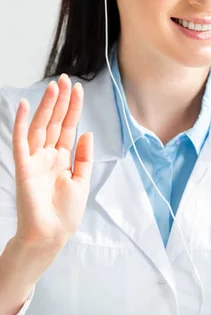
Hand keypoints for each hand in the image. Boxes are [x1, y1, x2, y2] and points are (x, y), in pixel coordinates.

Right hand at [12, 74, 93, 250]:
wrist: (51, 235)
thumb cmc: (65, 213)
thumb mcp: (82, 181)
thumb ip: (83, 158)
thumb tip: (87, 133)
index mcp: (62, 159)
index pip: (68, 127)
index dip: (73, 108)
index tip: (78, 88)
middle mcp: (48, 155)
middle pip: (55, 122)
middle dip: (61, 101)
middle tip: (66, 79)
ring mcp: (34, 159)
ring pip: (40, 126)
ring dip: (46, 107)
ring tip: (54, 87)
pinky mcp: (23, 166)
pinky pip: (20, 141)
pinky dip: (20, 123)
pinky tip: (23, 106)